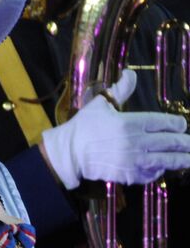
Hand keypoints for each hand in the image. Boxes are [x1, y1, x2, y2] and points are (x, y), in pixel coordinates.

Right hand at [41, 70, 189, 189]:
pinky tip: (163, 167)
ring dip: (183, 159)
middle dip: (185, 142)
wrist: (69, 153)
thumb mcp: (100, 104)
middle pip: (172, 142)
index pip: (165, 123)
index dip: (177, 124)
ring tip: (189, 159)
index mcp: (132, 123)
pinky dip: (161, 170)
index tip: (182, 126)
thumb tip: (131, 72)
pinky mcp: (130, 175)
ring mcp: (135, 160)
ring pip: (168, 160)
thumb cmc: (84, 126)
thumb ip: (120, 90)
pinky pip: (153, 174)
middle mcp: (137, 142)